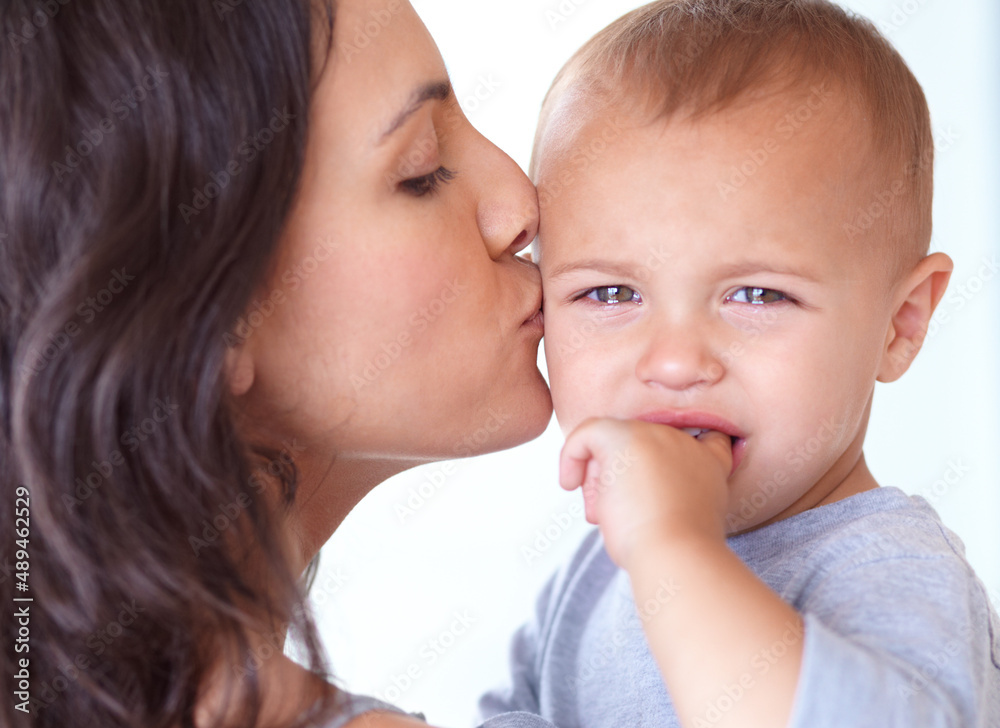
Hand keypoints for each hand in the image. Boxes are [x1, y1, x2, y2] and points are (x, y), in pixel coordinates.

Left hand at [559, 418, 731, 569]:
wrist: (675, 554)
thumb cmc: (671, 552)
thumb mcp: (680, 520)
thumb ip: (666, 498)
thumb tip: (626, 495)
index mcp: (707, 464)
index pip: (704, 439)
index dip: (672, 458)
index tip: (652, 483)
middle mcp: (683, 443)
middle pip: (640, 448)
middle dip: (623, 478)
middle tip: (618, 513)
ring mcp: (654, 435)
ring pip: (613, 444)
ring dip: (601, 479)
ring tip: (603, 511)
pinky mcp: (624, 437)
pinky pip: (588, 432)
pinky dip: (572, 455)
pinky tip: (569, 483)